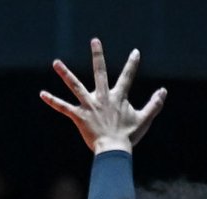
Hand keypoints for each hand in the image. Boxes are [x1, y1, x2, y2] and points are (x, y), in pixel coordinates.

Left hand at [40, 38, 166, 154]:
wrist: (114, 150)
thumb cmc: (128, 137)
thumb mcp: (144, 120)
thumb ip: (154, 105)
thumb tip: (164, 91)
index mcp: (118, 97)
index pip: (127, 77)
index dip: (132, 64)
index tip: (135, 52)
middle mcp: (103, 97)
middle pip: (100, 72)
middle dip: (98, 55)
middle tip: (95, 40)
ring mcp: (90, 106)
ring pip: (75, 86)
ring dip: (65, 73)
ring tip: (56, 62)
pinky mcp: (79, 116)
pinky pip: (63, 107)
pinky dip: (53, 101)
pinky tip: (42, 94)